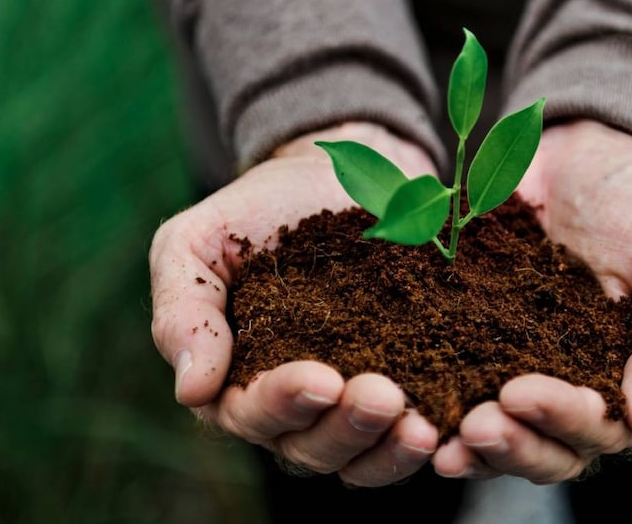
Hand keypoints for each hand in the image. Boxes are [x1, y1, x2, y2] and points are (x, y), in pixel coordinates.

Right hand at [149, 123, 441, 485]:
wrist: (330, 174)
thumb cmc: (252, 212)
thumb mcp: (195, 244)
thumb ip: (183, 312)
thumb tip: (191, 391)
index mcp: (233, 379)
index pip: (249, 412)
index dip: (283, 403)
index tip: (321, 378)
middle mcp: (291, 405)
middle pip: (310, 447)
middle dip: (345, 429)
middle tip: (382, 396)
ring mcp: (346, 401)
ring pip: (360, 456)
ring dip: (388, 449)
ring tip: (420, 426)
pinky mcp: (401, 384)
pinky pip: (407, 434)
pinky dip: (424, 440)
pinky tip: (448, 426)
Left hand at [431, 120, 631, 482]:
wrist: (577, 159)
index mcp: (616, 387)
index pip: (594, 431)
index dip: (559, 422)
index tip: (519, 394)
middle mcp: (559, 391)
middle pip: (536, 447)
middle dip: (506, 444)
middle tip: (473, 424)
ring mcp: (505, 368)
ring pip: (487, 430)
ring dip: (463, 441)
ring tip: (433, 434)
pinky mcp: (459, 340)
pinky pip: (440, 378)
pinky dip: (424, 395)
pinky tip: (400, 398)